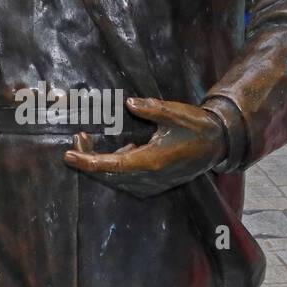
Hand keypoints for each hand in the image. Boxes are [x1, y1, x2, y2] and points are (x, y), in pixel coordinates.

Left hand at [62, 97, 226, 197]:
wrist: (217, 145)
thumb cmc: (196, 127)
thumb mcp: (176, 113)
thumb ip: (153, 109)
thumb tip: (129, 104)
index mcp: (153, 161)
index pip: (113, 165)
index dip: (89, 161)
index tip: (69, 155)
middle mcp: (150, 176)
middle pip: (110, 174)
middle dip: (89, 158)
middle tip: (78, 138)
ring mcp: (153, 183)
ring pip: (117, 178)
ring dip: (100, 162)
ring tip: (87, 140)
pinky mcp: (155, 182)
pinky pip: (127, 179)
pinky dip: (114, 166)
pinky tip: (117, 149)